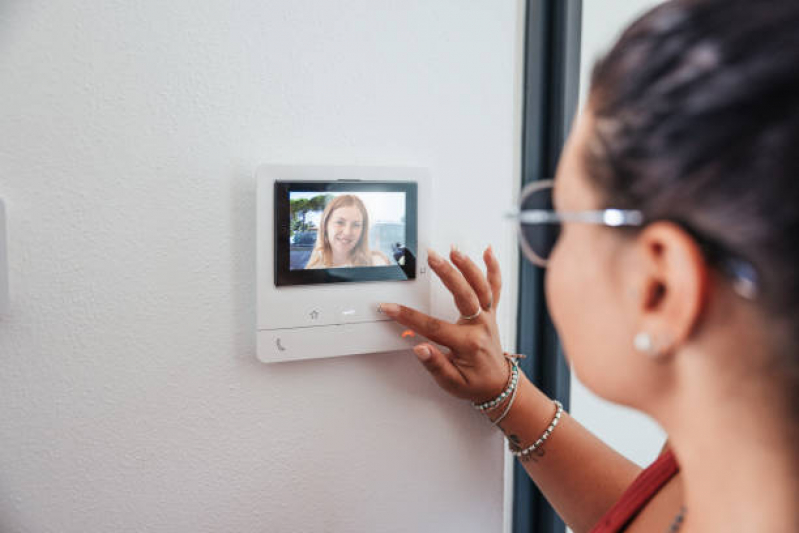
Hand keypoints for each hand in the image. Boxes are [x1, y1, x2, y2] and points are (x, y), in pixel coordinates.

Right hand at [380, 246, 509, 403]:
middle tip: (432, 257)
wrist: (498, 385)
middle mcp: (480, 326)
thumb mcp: (451, 383)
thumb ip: (435, 365)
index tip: (390, 307)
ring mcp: (487, 317)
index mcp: (467, 343)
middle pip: (463, 295)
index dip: (408, 317)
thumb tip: (419, 348)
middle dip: (446, 274)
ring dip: (468, 266)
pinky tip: (488, 252)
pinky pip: (495, 288)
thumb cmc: (474, 384)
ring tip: (454, 251)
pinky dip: (494, 268)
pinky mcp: (491, 313)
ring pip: (481, 287)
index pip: (433, 326)